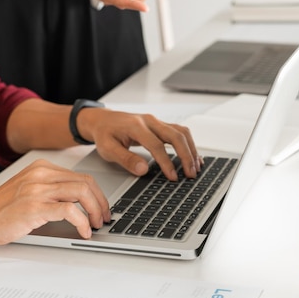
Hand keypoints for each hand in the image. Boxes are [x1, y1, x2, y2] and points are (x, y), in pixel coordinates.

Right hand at [0, 159, 109, 241]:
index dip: (97, 194)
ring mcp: (37, 189)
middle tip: (103, 219)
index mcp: (42, 168)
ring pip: (81, 193)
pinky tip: (82, 232)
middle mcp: (41, 174)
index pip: (81, 176)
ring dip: (94, 212)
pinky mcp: (34, 206)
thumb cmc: (2, 209)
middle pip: (86, 183)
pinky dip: (82, 222)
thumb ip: (52, 190)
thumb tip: (82, 203)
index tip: (102, 208)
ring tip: (94, 226)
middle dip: (101, 203)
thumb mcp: (30, 190)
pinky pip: (69, 210)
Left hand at [78, 109, 202, 180]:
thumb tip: (143, 170)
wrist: (103, 120)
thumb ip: (125, 159)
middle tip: (190, 174)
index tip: (173, 177)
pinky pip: (179, 132)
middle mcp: (150, 121)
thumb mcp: (108, 149)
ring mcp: (156, 122)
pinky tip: (193, 157)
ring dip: (191, 149)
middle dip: (186, 155)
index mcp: (136, 126)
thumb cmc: (105, 134)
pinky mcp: (160, 125)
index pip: (156, 145)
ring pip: (181, 132)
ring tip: (195, 167)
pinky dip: (188, 144)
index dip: (166, 162)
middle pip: (175, 135)